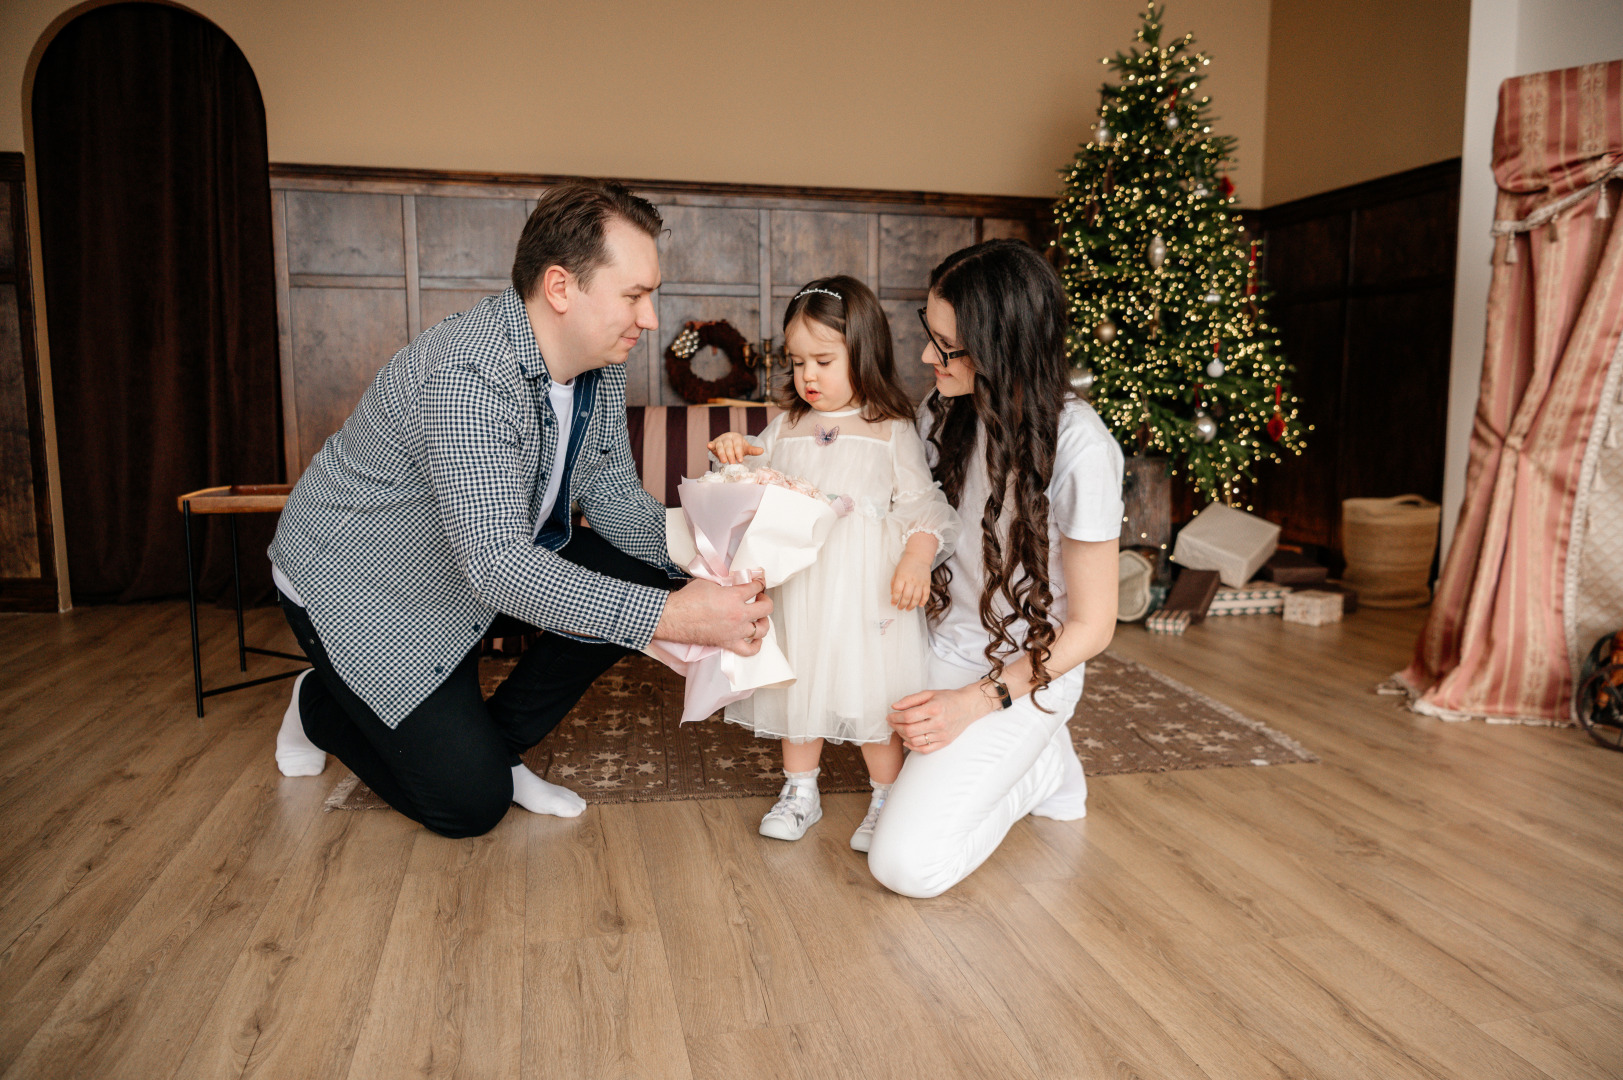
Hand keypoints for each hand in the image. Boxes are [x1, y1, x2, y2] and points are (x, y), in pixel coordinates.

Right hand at [655, 577, 773, 653]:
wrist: (674, 617)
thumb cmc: (688, 599)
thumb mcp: (709, 581)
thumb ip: (725, 581)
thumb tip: (733, 580)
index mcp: (734, 596)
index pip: (756, 588)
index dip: (759, 583)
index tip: (758, 583)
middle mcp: (738, 615)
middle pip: (766, 608)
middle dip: (765, 600)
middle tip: (760, 598)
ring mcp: (735, 631)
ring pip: (762, 629)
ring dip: (763, 621)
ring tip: (758, 617)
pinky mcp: (728, 643)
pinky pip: (749, 650)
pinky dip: (756, 646)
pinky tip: (755, 639)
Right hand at [707, 432, 763, 464]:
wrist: (729, 441)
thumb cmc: (738, 446)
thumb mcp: (745, 448)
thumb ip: (753, 450)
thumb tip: (762, 451)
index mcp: (737, 438)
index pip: (737, 445)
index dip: (738, 452)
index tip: (740, 460)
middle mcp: (728, 438)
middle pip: (729, 446)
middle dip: (730, 455)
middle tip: (733, 463)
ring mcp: (720, 440)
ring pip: (720, 446)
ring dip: (721, 453)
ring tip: (724, 461)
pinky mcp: (714, 443)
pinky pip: (712, 444)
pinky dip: (710, 445)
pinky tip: (708, 446)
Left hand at [886, 684, 991, 753]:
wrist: (967, 707)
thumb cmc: (948, 698)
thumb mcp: (929, 693)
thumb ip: (910, 700)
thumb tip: (894, 707)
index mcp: (934, 709)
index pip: (908, 717)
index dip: (895, 718)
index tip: (889, 716)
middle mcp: (939, 723)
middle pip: (910, 730)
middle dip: (896, 727)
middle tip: (892, 722)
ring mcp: (942, 735)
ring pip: (915, 741)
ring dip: (903, 736)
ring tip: (900, 729)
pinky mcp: (944, 742)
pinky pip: (925, 749)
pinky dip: (913, 747)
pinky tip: (907, 741)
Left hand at [890, 554, 930, 610]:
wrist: (919, 556)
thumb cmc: (906, 564)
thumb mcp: (896, 572)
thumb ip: (894, 583)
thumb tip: (893, 594)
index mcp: (902, 577)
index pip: (897, 591)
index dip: (895, 600)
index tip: (893, 603)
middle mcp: (911, 580)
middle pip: (907, 597)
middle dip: (902, 605)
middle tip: (900, 608)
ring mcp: (920, 582)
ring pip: (916, 598)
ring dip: (912, 606)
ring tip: (908, 609)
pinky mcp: (927, 583)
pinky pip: (926, 595)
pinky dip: (923, 601)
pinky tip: (919, 605)